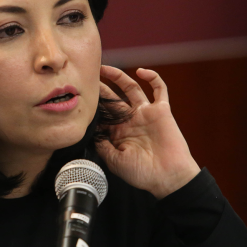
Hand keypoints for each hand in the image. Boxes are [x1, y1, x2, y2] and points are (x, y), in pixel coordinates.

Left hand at [96, 66, 200, 198]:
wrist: (168, 178)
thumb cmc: (142, 173)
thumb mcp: (114, 161)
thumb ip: (102, 145)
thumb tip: (90, 131)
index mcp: (118, 133)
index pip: (102, 114)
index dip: (91, 106)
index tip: (78, 96)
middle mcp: (130, 120)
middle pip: (112, 98)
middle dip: (100, 88)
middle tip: (86, 76)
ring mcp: (146, 114)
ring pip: (131, 88)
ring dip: (118, 77)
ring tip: (104, 68)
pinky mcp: (162, 111)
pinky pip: (159, 90)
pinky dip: (153, 78)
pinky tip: (142, 71)